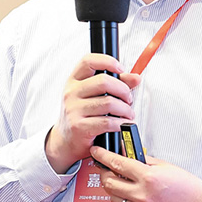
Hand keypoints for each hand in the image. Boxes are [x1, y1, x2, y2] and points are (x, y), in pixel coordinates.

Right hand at [45, 54, 140, 173]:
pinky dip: (120, 123)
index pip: (88, 61)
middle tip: (128, 98)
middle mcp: (71, 93)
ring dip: (125, 109)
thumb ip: (115, 84)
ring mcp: (73, 109)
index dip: (107, 61)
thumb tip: (135, 78)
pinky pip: (107, 122)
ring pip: (109, 102)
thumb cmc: (81, 115)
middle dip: (123, 90)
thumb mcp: (93, 95)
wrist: (65, 140)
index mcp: (74, 81)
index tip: (120, 69)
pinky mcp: (79, 126)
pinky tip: (121, 124)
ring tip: (127, 114)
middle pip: (104, 81)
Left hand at [90, 146, 201, 201]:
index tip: (96, 152)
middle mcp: (141, 195)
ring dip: (115, 191)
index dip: (102, 156)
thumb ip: (142, 160)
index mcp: (147, 177)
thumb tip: (125, 152)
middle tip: (107, 170)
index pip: (116, 163)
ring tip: (125, 186)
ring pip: (114, 199)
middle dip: (105, 174)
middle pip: (109, 183)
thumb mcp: (164, 166)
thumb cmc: (185, 187)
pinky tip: (135, 199)